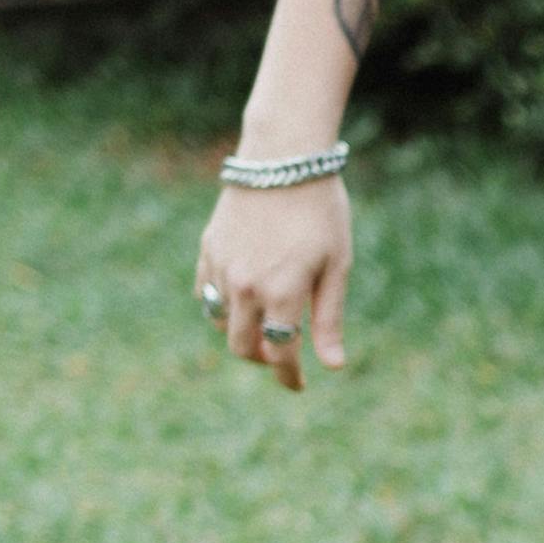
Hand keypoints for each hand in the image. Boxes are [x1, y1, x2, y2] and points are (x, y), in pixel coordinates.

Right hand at [194, 172, 353, 393]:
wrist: (283, 158)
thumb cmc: (320, 210)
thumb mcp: (337, 265)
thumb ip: (329, 319)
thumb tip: (332, 366)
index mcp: (282, 293)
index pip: (280, 353)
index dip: (289, 376)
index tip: (298, 385)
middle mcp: (245, 286)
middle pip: (243, 346)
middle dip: (263, 358)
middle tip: (281, 355)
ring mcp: (222, 267)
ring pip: (220, 322)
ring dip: (240, 333)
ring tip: (262, 325)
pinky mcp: (209, 248)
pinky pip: (206, 292)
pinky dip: (220, 305)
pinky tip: (240, 299)